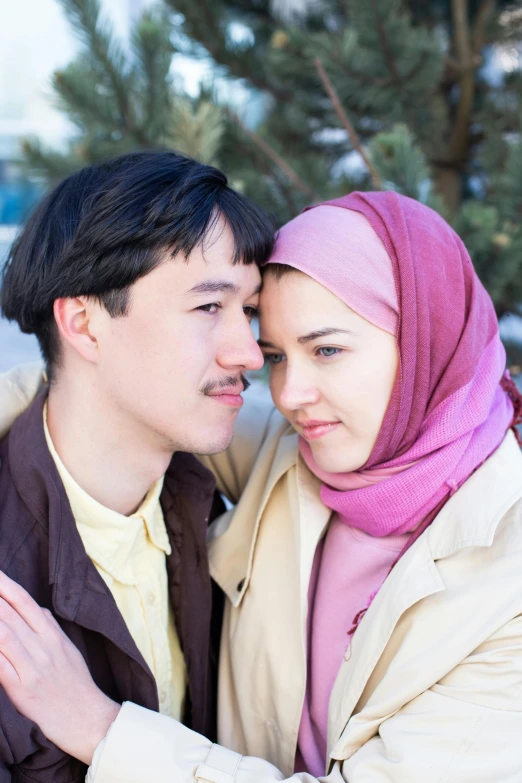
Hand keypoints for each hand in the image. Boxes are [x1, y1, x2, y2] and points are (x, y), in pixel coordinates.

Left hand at [0, 572, 119, 764]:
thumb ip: (48, 627)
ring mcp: (33, 668)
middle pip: (10, 615)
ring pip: (3, 636)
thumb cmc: (75, 684)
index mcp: (53, 635)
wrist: (88, 719)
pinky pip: (0, 666)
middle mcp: (43, 647)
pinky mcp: (23, 690)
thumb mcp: (67, 649)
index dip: (6, 586)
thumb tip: (31, 607)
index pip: (25, 602)